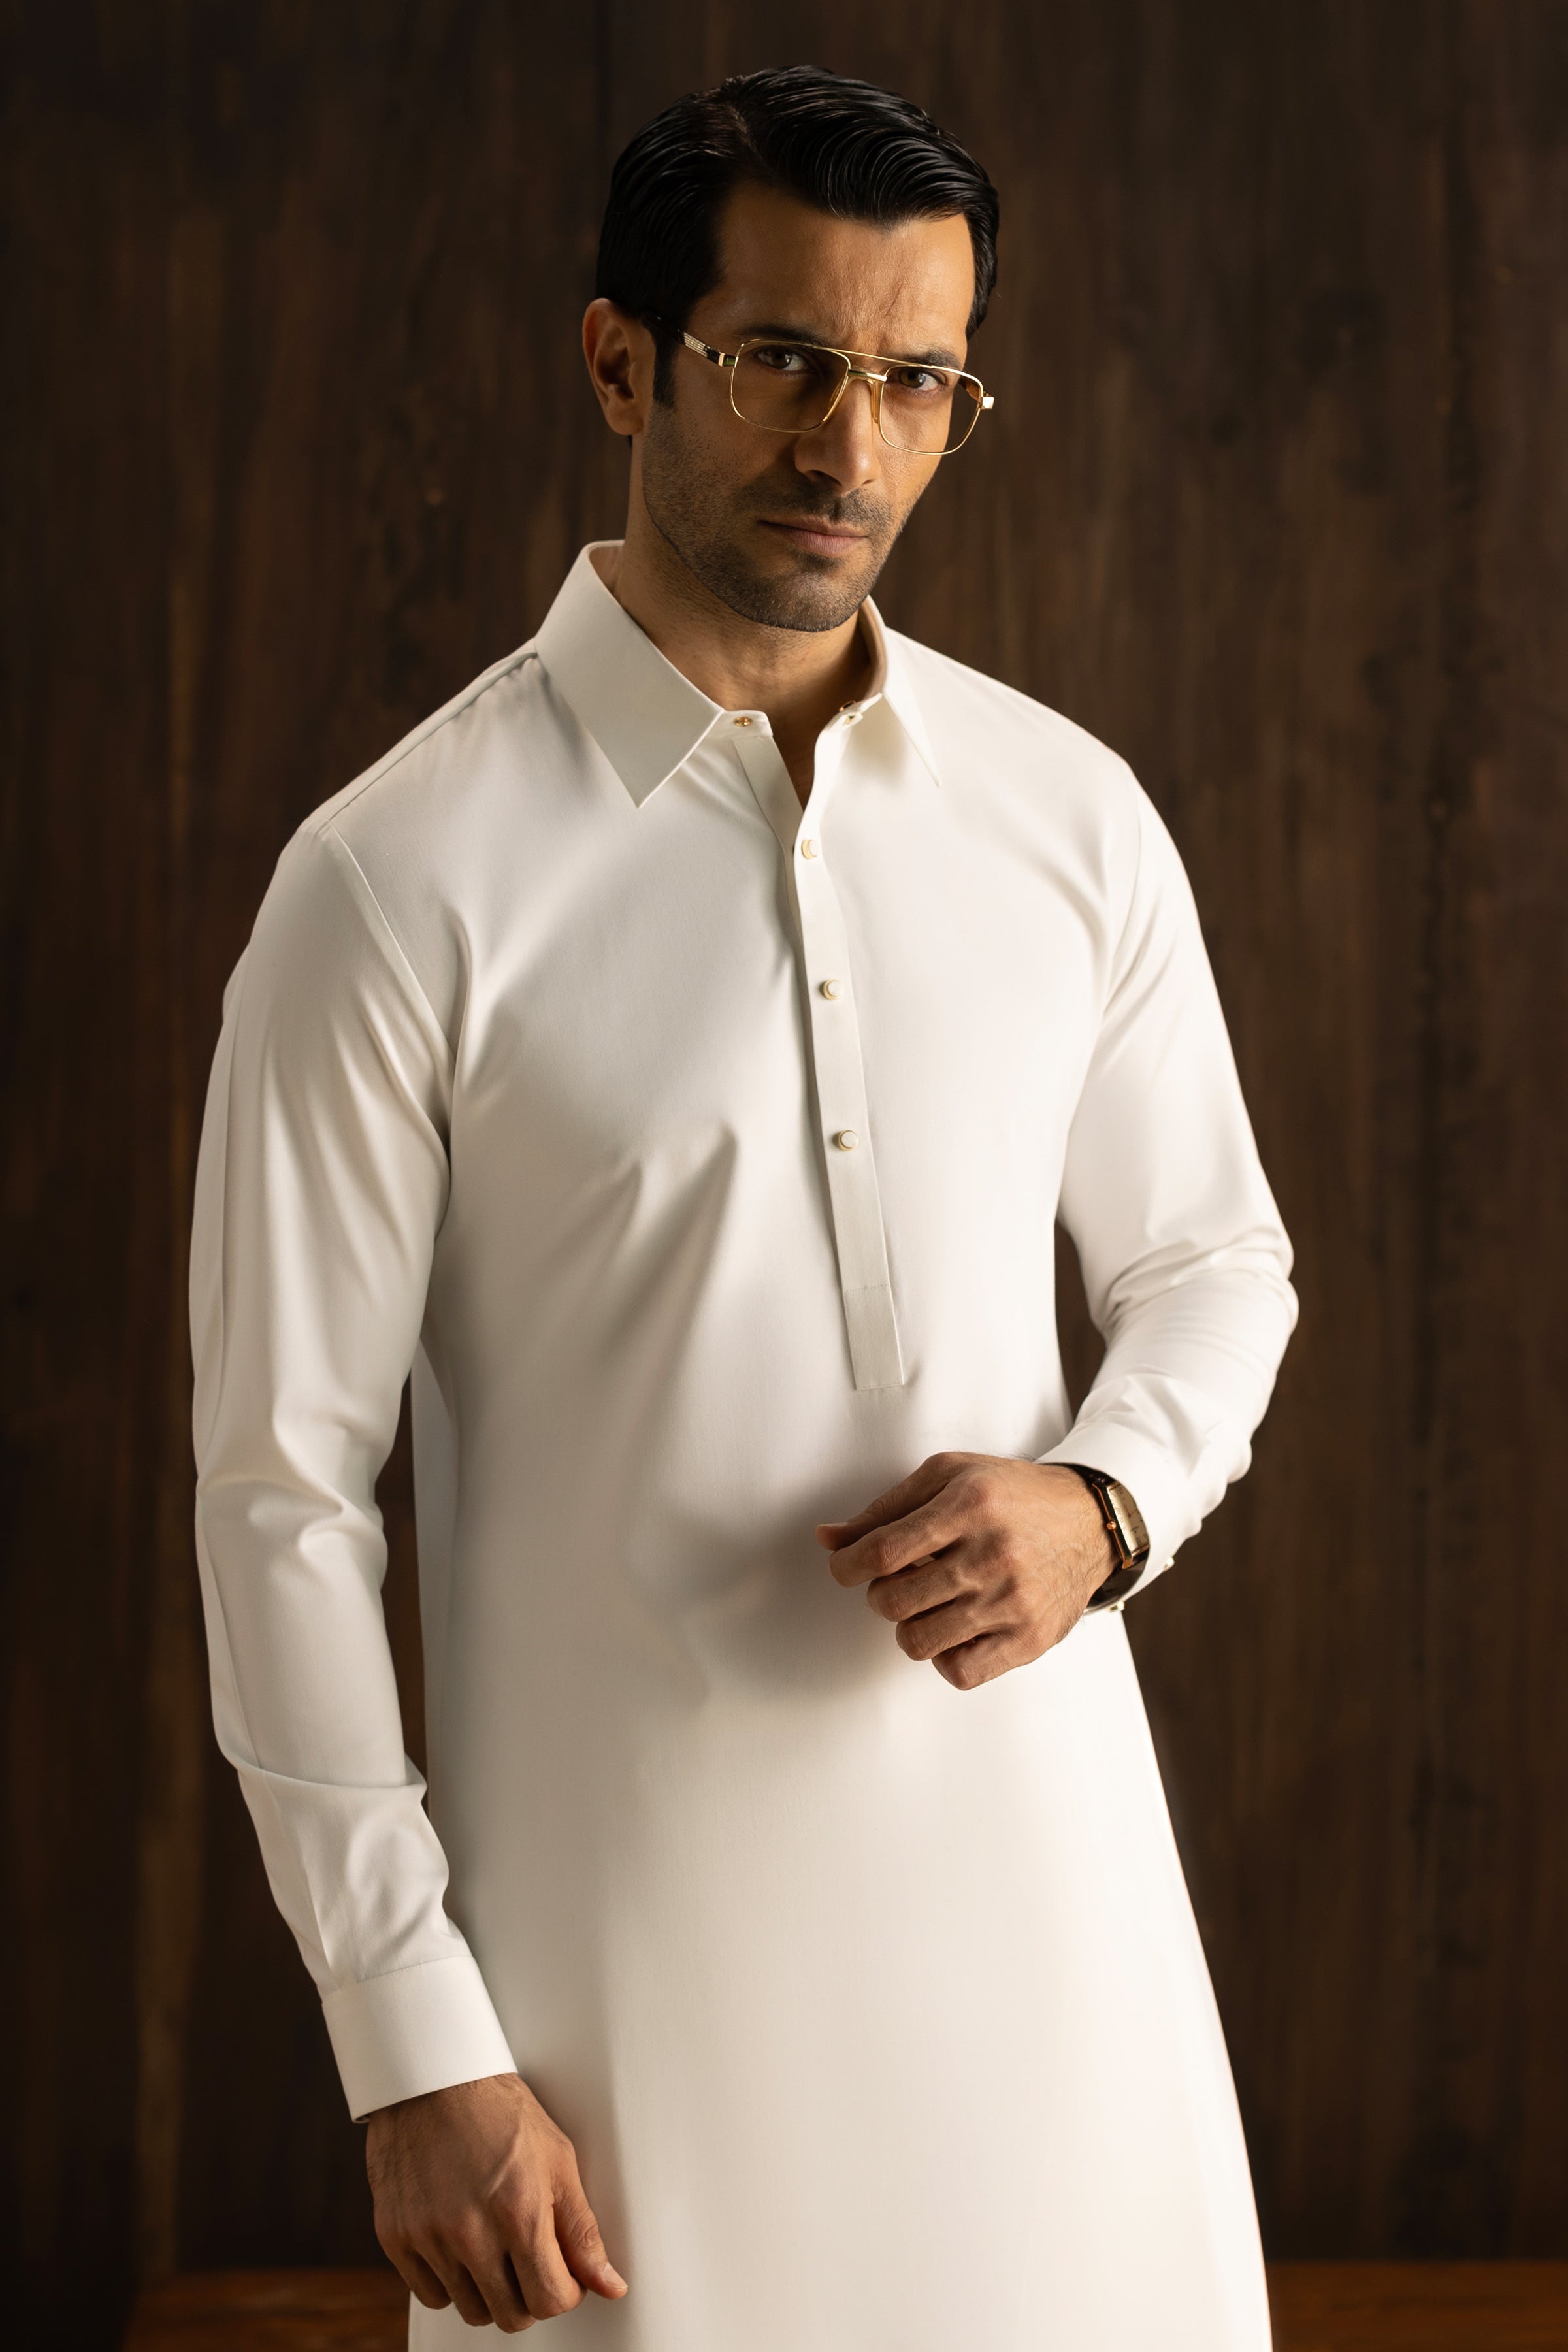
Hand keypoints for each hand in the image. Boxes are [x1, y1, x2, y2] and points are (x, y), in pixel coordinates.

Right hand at [366, 2072, 627, 2331]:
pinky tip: (461, 2246)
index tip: (565, 2272)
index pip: (551, 2299)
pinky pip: (431, 2295)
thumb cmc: (499, 2111)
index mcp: (519, 2212)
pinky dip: (450, 2283)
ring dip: (491, 2291)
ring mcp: (429, 2238)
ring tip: (497, 2248)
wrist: (433, 2078)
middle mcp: (471, 2232)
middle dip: (531, 2296)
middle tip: (532, 2260)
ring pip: (470, 2310)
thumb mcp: (557, 2159)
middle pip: (511, 2316)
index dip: (567, 2291)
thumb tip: (610, 2285)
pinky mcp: (395, 2237)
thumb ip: (582, 2231)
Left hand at [817, 1453, 1116, 1690]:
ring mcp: (1013, 1602)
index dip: (847, 1566)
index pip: (882, 1552)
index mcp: (968, 1506)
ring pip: (919, 1641)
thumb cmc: (1012, 1496)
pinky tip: (955, 1628)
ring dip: (909, 1625)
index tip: (845, 1569)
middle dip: (881, 1594)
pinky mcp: (1029, 1638)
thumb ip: (885, 1509)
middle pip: (893, 1601)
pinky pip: (959, 1672)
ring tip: (927, 1603)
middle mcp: (992, 1554)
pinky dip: (945, 1656)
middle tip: (899, 1580)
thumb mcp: (949, 1477)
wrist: (1089, 1521)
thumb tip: (829, 1539)